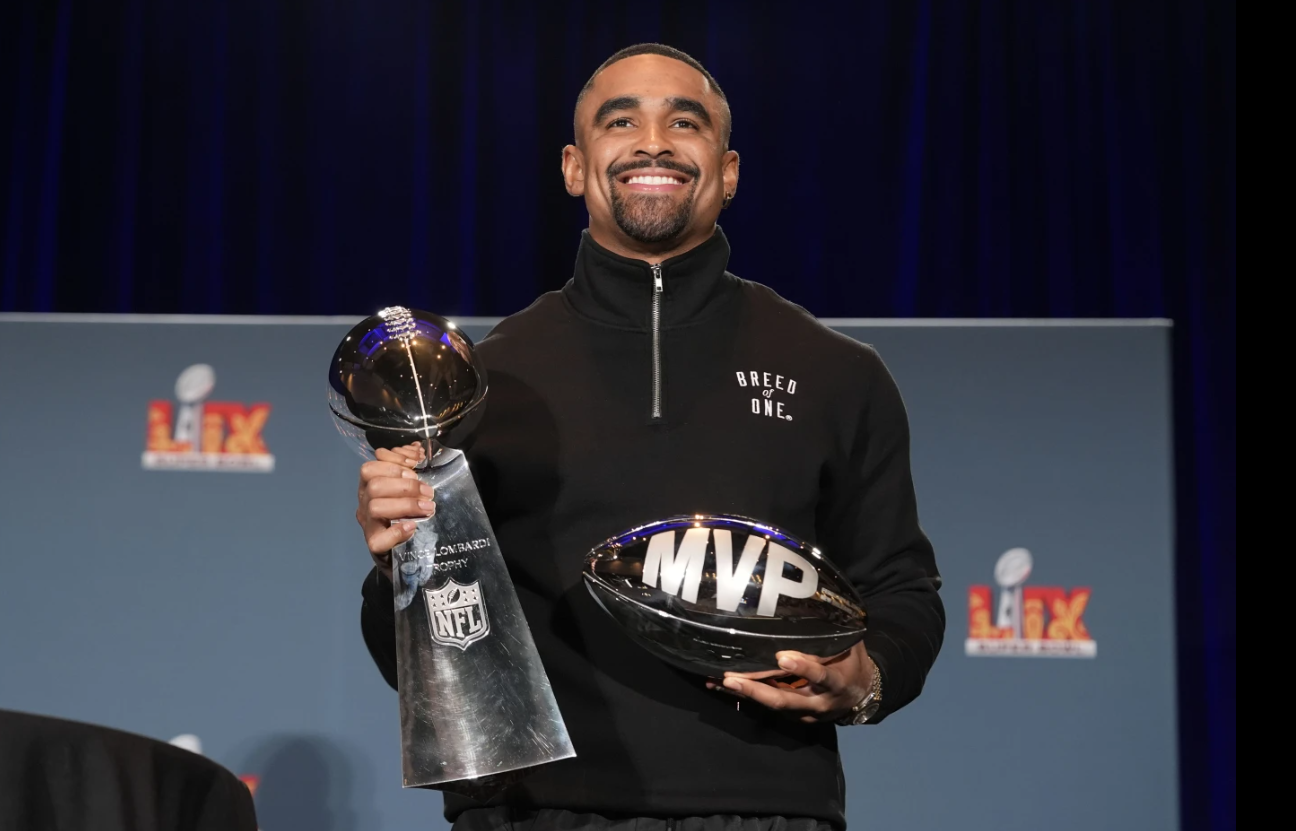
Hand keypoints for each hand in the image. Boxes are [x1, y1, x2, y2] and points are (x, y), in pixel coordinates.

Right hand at [356, 443, 434, 579]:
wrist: (401, 554)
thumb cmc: (405, 513)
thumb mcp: (406, 487)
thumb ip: (409, 468)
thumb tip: (418, 450)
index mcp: (369, 486)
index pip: (369, 468)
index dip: (393, 463)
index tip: (415, 465)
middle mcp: (364, 503)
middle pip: (374, 486)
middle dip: (405, 485)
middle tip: (428, 492)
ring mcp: (368, 525)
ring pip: (375, 507)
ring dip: (405, 504)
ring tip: (427, 508)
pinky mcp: (375, 546)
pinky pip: (378, 540)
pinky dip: (396, 531)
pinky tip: (411, 527)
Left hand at [709, 641, 875, 723]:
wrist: (862, 694)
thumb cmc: (852, 662)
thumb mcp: (849, 647)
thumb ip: (832, 635)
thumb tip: (811, 608)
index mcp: (837, 682)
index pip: (820, 676)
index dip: (803, 667)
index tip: (782, 657)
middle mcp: (819, 702)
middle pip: (785, 700)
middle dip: (757, 691)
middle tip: (732, 679)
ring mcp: (804, 713)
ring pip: (772, 705)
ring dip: (746, 694)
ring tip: (720, 681)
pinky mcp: (793, 716)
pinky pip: (768, 707)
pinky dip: (747, 696)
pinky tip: (723, 686)